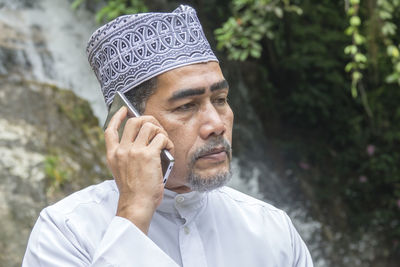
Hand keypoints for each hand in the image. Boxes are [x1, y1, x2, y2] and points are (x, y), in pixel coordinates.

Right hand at [104, 107, 173, 233]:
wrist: (137, 204)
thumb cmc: (134, 192)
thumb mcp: (123, 172)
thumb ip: (128, 156)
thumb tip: (145, 141)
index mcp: (113, 155)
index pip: (110, 130)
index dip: (117, 117)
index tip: (124, 110)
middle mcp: (121, 150)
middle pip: (134, 121)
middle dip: (148, 120)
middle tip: (157, 129)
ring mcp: (134, 151)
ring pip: (149, 126)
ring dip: (160, 132)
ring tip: (164, 144)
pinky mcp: (148, 154)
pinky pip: (161, 138)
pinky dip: (168, 142)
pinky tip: (169, 151)